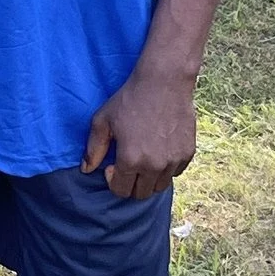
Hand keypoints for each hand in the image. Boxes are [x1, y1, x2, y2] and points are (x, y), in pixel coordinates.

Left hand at [83, 64, 196, 199]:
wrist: (164, 82)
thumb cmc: (130, 98)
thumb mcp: (103, 120)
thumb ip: (93, 148)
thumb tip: (86, 169)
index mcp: (130, 160)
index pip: (121, 191)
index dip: (113, 180)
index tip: (112, 166)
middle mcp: (153, 166)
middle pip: (141, 193)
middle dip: (131, 183)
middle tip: (128, 164)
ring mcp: (173, 161)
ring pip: (160, 186)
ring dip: (149, 178)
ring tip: (144, 157)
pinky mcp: (188, 153)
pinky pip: (175, 173)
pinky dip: (166, 168)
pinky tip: (160, 150)